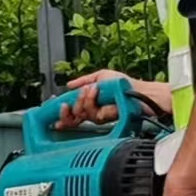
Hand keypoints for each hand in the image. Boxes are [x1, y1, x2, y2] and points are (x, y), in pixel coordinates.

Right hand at [57, 71, 171, 129]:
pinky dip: (92, 101)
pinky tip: (96, 92)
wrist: (138, 92)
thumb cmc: (124, 84)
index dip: (63, 113)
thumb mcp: (101, 76)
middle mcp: (93, 111)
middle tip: (71, 99)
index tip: (57, 108)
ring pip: (81, 114)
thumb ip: (83, 80)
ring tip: (91, 90)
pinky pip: (92, 114)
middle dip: (69, 107)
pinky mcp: (106, 119)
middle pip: (72, 117)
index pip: (73, 110)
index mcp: (91, 102)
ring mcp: (99, 116)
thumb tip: (69, 85)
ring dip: (84, 100)